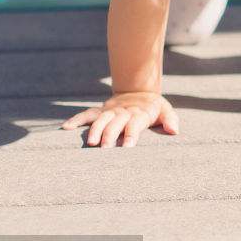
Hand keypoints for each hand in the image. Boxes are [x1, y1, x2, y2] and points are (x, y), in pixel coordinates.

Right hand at [60, 91, 179, 147]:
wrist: (139, 91)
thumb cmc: (153, 107)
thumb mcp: (165, 110)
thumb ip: (170, 119)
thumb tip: (174, 131)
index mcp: (139, 113)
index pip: (134, 124)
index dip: (131, 134)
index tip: (127, 147)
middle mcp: (123, 112)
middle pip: (115, 123)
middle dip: (110, 135)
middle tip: (104, 149)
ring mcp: (110, 111)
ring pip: (100, 119)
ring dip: (94, 130)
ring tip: (90, 143)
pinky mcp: (100, 111)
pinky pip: (87, 114)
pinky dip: (76, 119)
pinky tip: (65, 128)